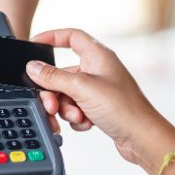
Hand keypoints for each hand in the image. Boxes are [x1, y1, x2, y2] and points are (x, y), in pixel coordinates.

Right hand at [26, 29, 174, 174]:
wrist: (141, 137)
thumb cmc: (123, 108)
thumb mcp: (81, 88)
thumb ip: (53, 77)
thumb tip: (33, 67)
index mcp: (98, 55)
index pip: (71, 36)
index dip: (52, 37)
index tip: (34, 44)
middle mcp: (98, 70)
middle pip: (63, 73)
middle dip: (55, 92)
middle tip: (51, 105)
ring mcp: (98, 90)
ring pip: (67, 94)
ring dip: (67, 108)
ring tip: (77, 117)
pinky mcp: (98, 108)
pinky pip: (76, 108)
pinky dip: (77, 117)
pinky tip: (87, 123)